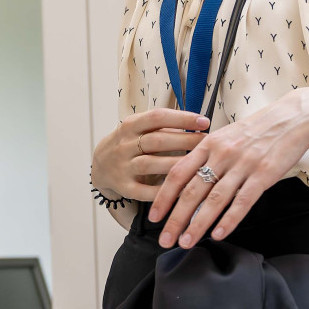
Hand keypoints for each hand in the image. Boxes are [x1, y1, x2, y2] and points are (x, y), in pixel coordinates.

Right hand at [91, 108, 209, 202]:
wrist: (100, 165)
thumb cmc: (131, 143)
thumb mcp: (140, 128)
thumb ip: (164, 126)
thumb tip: (200, 123)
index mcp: (130, 126)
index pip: (157, 117)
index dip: (182, 119)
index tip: (205, 122)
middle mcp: (124, 145)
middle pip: (156, 141)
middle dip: (185, 141)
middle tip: (208, 144)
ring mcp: (123, 167)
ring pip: (150, 164)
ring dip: (176, 164)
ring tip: (200, 165)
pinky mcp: (124, 187)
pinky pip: (144, 191)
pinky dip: (163, 190)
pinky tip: (182, 189)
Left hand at [149, 89, 308, 248]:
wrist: (293, 117)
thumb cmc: (257, 129)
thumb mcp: (225, 136)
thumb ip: (206, 156)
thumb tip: (186, 182)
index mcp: (208, 144)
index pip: (178, 173)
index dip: (163, 197)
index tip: (153, 217)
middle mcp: (221, 154)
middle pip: (191, 191)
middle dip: (175, 219)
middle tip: (165, 240)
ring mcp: (242, 164)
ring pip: (214, 199)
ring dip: (198, 224)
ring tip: (186, 242)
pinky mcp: (264, 174)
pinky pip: (242, 201)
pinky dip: (229, 220)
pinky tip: (218, 234)